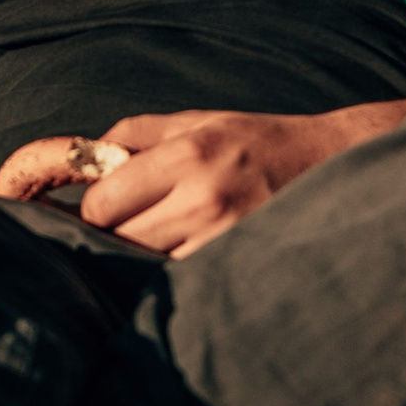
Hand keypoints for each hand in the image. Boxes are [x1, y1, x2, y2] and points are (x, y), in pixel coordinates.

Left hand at [0, 100, 405, 255]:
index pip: (102, 203)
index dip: (92, 212)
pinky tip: (185, 260)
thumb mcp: (194, 121)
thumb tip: (72, 163)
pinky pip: (182, 285)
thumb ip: (128, 137)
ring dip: (141, 262)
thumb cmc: (254, 141)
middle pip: (119, 242)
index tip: (101, 211)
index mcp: (188, 154)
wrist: (333, 164)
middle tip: (125, 230)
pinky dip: (173, 277)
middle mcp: (205, 199)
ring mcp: (226, 240)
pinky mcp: (241, 269)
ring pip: (147, 269)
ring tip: (161, 244)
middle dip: (112, 239)